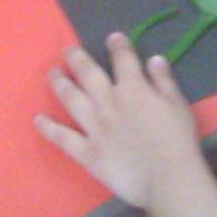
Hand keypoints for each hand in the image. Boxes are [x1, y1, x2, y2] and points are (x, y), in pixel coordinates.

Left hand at [32, 35, 203, 210]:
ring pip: (70, 99)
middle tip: (67, 50)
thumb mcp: (178, 105)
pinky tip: (37, 119)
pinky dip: (48, 128)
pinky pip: (63, 138)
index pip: (123, 60)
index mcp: (133, 89)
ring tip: (52, 73)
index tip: (112, 38)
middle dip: (76, 58)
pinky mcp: (87, 152)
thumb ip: (164, 81)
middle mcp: (108, 102)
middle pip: (87, 73)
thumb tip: (153, 58)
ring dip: (59, 83)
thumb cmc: (178, 142)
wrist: (168, 179)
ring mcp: (94, 127)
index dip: (117, 46)